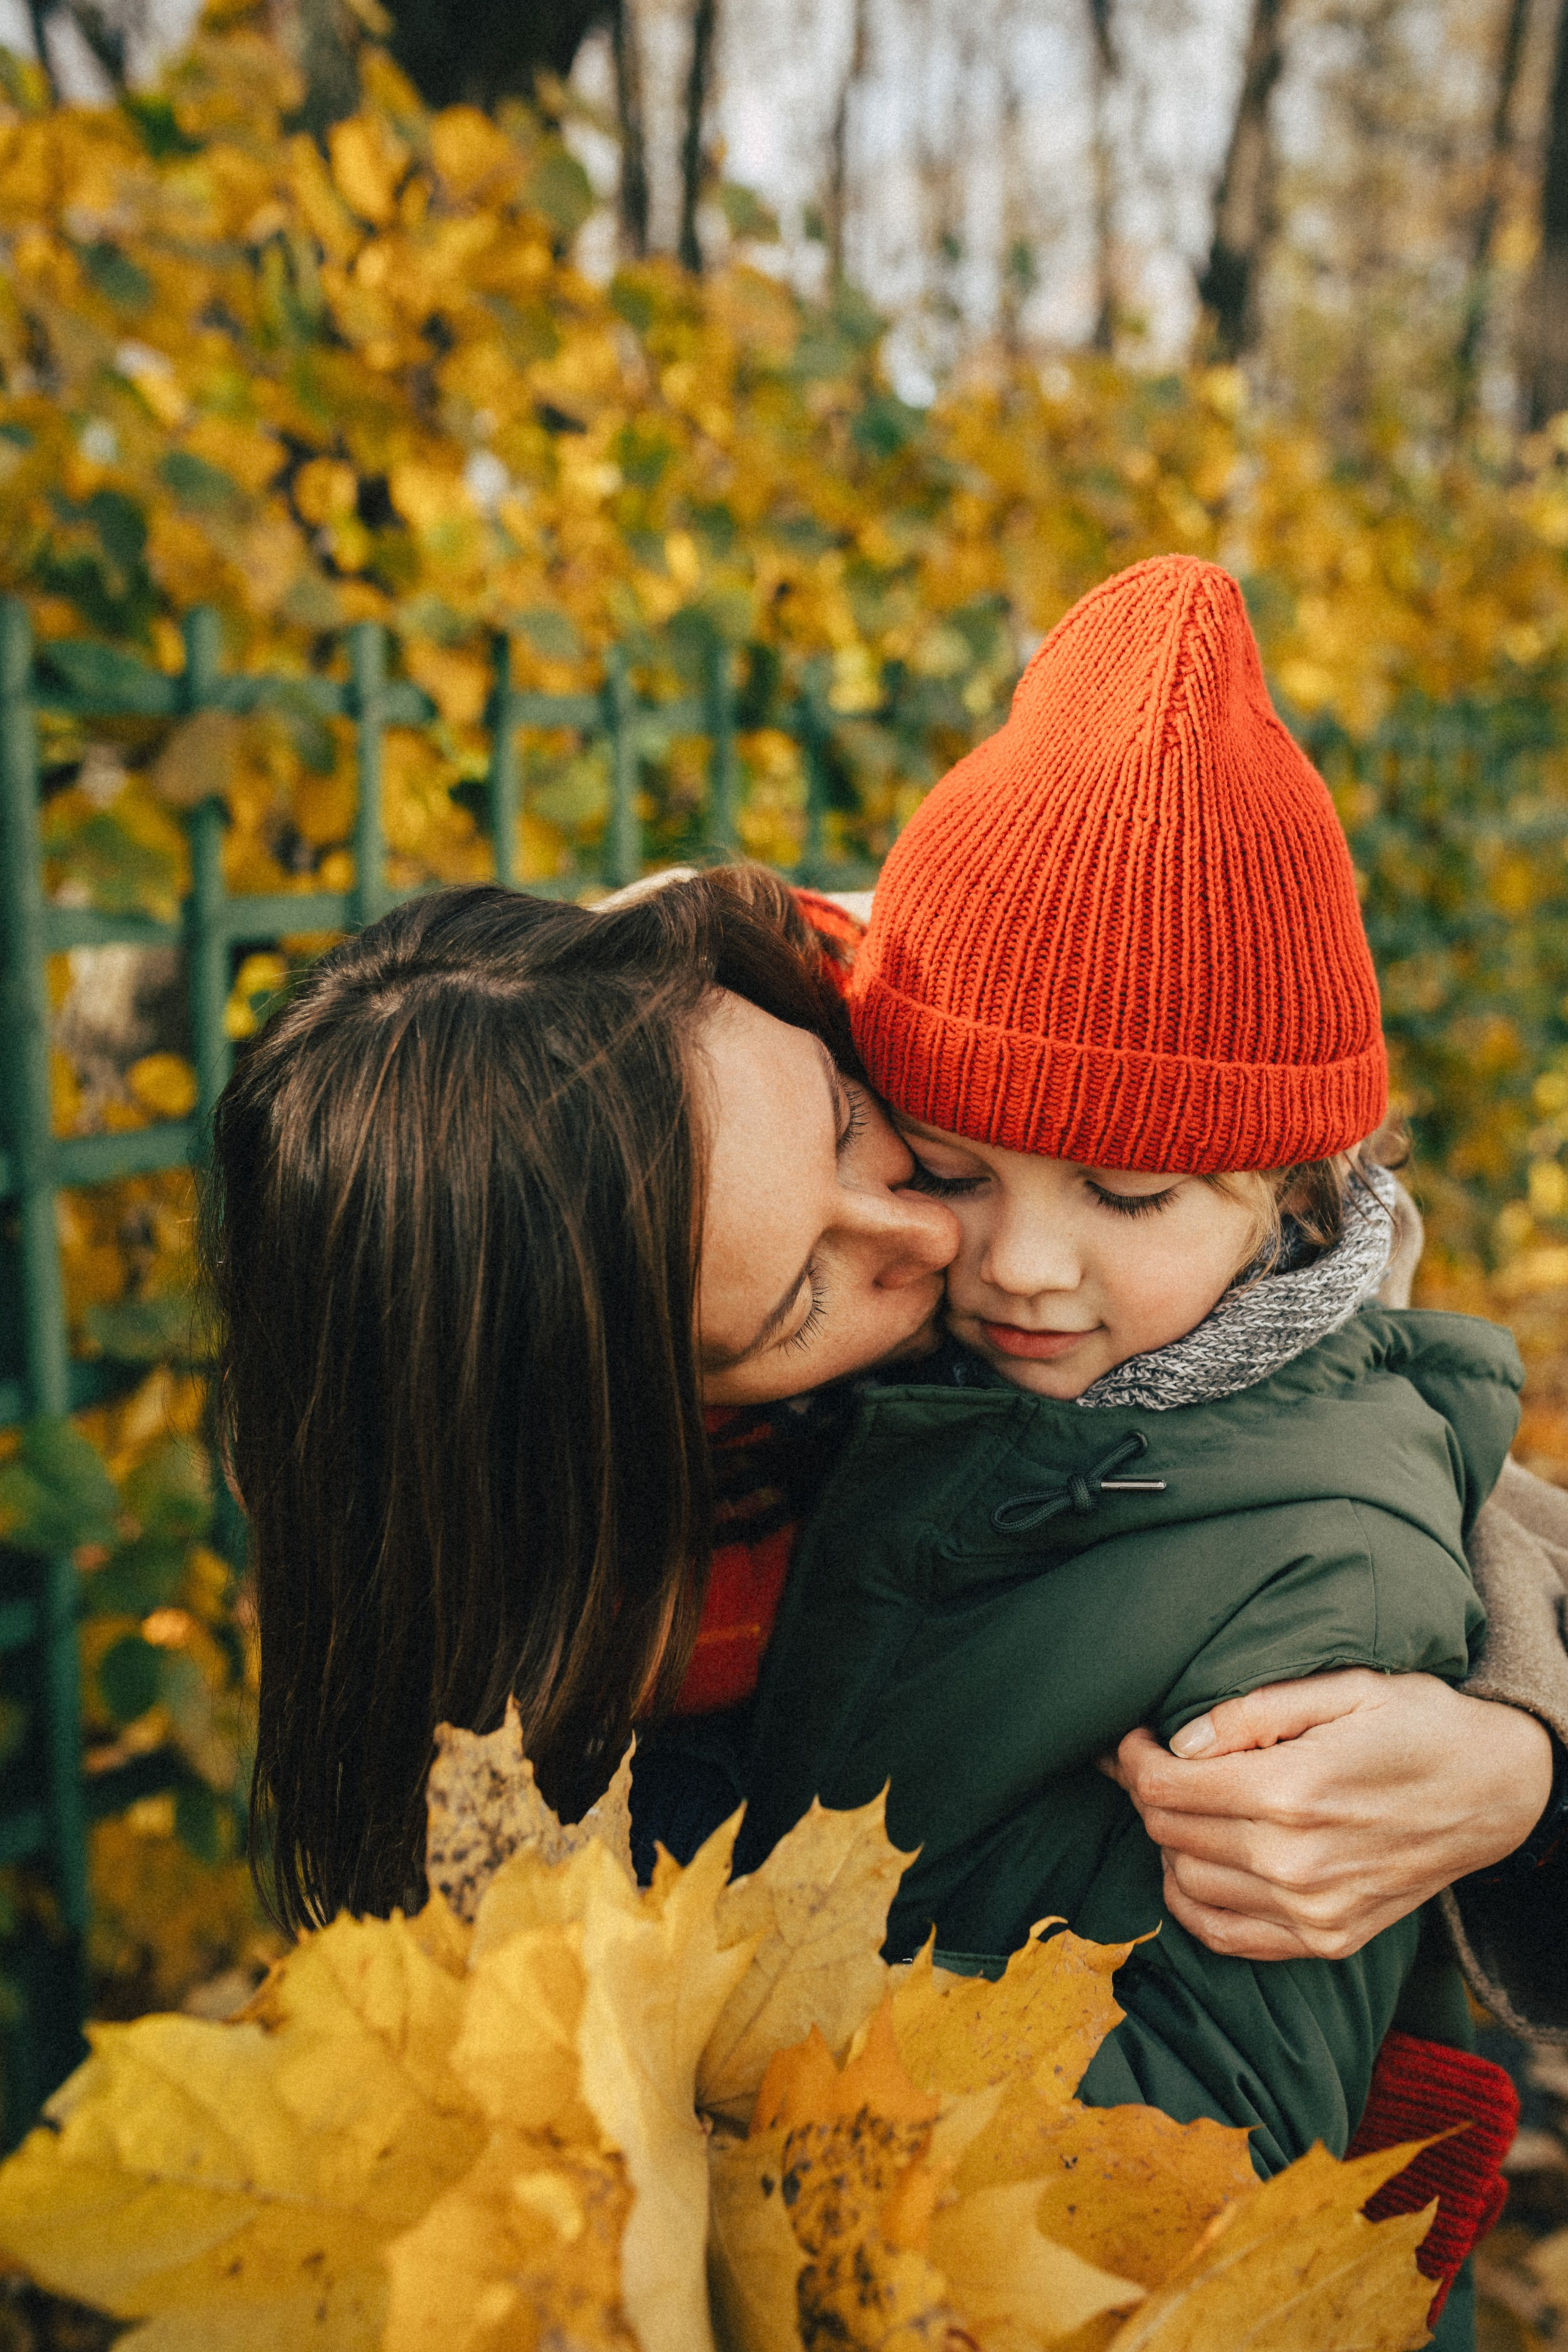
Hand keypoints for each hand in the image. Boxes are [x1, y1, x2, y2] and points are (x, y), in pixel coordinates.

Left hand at [1100, 1671, 1554, 1962]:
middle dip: (1143, 1791)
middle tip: (1149, 1761)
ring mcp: (1312, 1911)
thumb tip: (1181, 1741)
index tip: (1133, 1736)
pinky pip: (1224, 1936)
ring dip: (1166, 1841)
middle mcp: (1296, 1862)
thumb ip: (1255, 1710)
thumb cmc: (1419, 1725)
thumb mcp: (1346, 1687)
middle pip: (1167, 1832)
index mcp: (1294, 1790)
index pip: (1165, 1787)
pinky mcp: (1327, 1940)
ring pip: (1185, 1882)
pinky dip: (1191, 1902)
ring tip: (1183, 1805)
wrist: (1496, 1793)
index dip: (1131, 1758)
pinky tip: (1195, 1864)